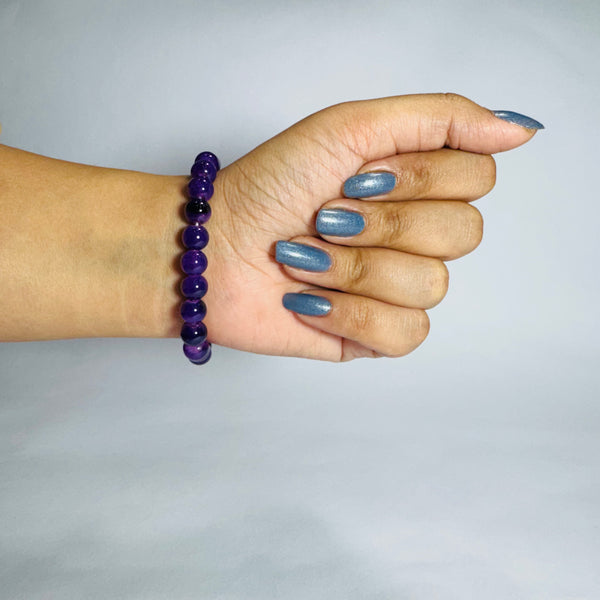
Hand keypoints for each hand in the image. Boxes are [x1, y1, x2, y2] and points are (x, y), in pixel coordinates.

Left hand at [204, 93, 539, 360]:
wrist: (214, 249)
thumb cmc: (271, 185)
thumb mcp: (349, 127)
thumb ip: (439, 119)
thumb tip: (519, 129)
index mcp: (416, 184)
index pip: (476, 180)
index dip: (417, 179)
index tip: (357, 176)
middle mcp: (416, 236)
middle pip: (463, 235)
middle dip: (382, 224)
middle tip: (326, 217)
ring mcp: (398, 288)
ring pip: (431, 285)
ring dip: (353, 268)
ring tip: (307, 259)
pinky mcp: (377, 335)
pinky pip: (405, 333)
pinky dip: (348, 314)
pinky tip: (311, 300)